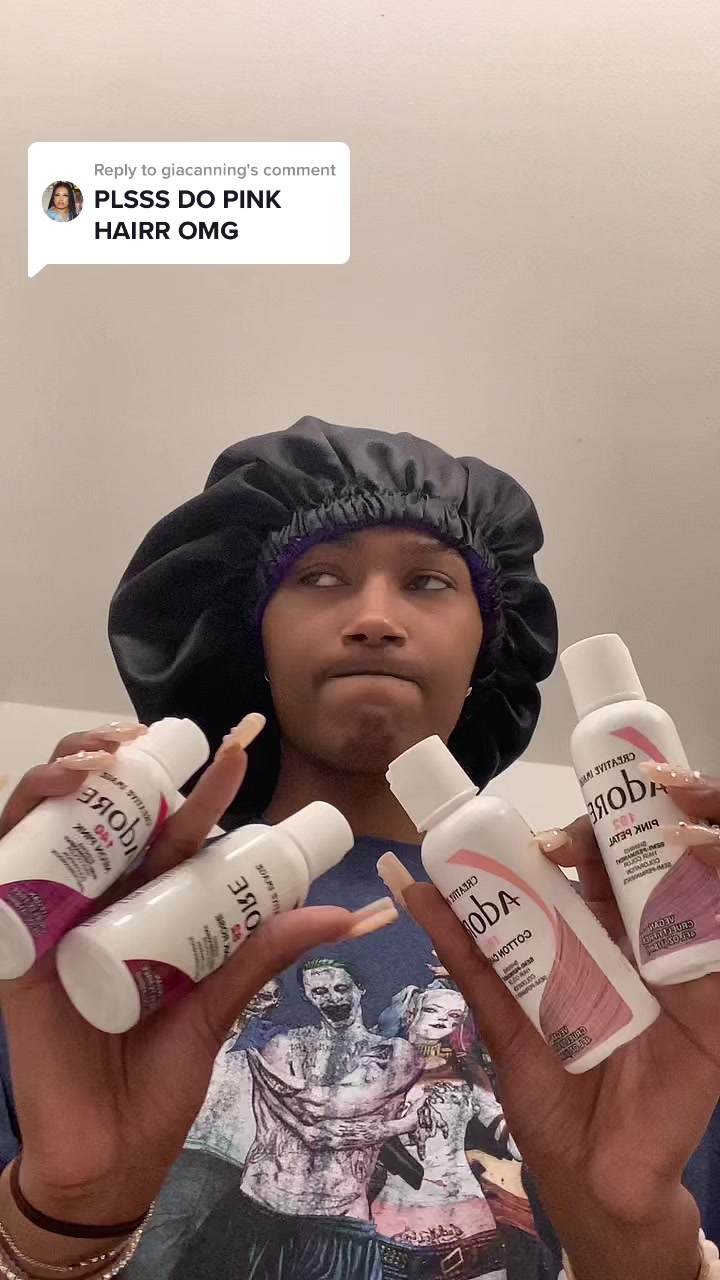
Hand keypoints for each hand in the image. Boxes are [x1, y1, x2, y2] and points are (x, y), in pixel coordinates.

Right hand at [0, 726, 352, 1237]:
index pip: (177, 829)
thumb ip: (268, 951)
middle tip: (155, 738)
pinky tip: (51, 797)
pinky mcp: (17, 943)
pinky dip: (21, 820)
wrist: (108, 1154)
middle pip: (108, 809)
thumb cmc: (160, 1079)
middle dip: (125, 756)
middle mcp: (103, 899)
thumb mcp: (220, 1003)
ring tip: (106, 757)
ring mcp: (56, 915)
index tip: (244, 746)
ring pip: (53, 820)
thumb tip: (354, 914)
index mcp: (153, 906)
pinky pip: (5, 866)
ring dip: (71, 771)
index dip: (206, 786)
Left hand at [406, 775, 719, 1279]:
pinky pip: (717, 941)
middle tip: (559, 846)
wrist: (598, 1182)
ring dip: (658, 852)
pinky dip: (707, 902)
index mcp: (589, 943)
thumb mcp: (503, 1022)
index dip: (563, 839)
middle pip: (629, 868)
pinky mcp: (712, 1004)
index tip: (526, 834)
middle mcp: (635, 945)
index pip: (583, 870)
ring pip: (675, 889)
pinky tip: (690, 871)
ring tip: (612, 848)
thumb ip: (468, 957)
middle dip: (601, 839)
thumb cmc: (552, 1103)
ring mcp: (675, 970)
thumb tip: (413, 892)